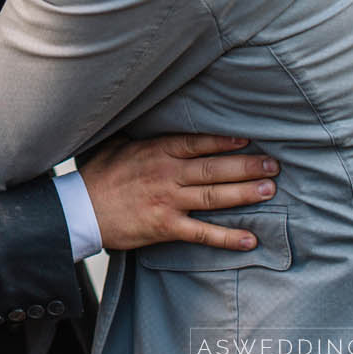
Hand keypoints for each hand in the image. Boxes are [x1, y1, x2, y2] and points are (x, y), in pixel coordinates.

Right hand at [78, 134, 279, 251]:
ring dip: (244, 194)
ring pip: (214, 196)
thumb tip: (148, 115)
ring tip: (269, 190)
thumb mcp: (115, 144)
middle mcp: (166, 174)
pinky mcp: (165, 227)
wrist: (79, 211)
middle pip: (214, 168)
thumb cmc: (96, 176)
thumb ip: (138, 134)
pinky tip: (249, 238)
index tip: (248, 139)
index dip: (225, 141)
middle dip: (246, 166)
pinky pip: (202, 233)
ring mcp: (168, 201)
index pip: (197, 143)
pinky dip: (227, 237)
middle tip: (274, 166)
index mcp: (156, 151)